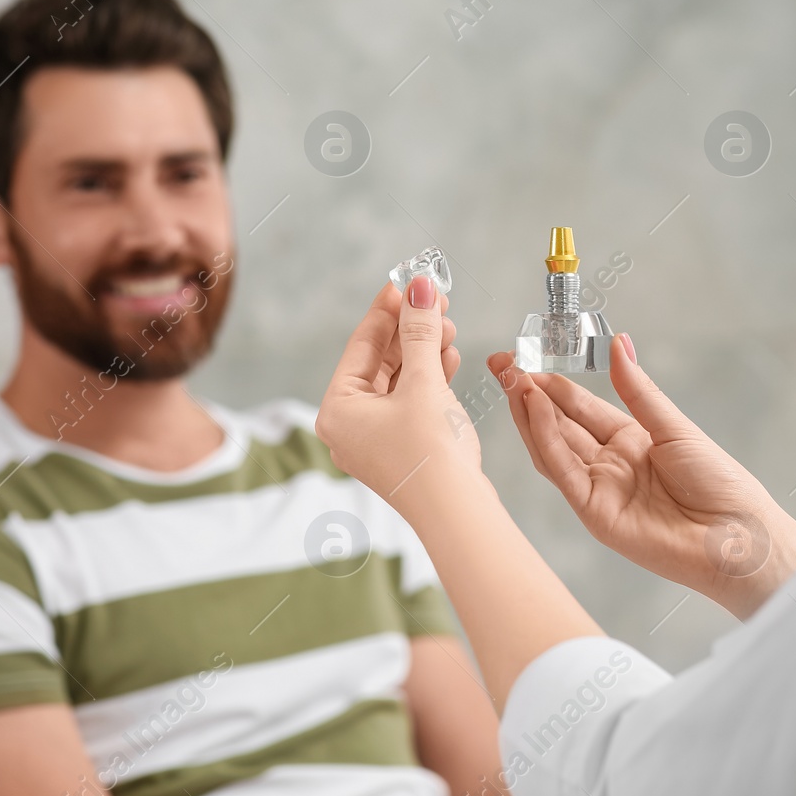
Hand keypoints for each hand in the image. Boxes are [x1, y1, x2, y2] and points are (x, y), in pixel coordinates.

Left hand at [315, 277, 478, 498]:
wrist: (459, 513)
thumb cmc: (433, 452)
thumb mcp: (425, 382)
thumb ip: (420, 331)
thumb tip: (419, 287)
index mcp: (337, 409)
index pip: (361, 344)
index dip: (388, 308)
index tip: (408, 281)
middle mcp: (347, 426)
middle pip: (378, 361)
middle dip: (410, 330)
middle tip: (437, 302)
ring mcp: (373, 440)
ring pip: (397, 381)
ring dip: (423, 352)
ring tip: (448, 329)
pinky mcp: (400, 449)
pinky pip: (409, 402)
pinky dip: (429, 379)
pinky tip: (449, 360)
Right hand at [488, 336, 795, 617]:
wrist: (738, 536)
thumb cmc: (719, 483)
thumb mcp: (674, 426)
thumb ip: (637, 389)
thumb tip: (618, 342)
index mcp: (630, 441)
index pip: (579, 406)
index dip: (550, 382)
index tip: (526, 355)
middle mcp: (608, 464)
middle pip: (558, 425)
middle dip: (528, 393)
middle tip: (502, 363)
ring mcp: (599, 490)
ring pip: (552, 447)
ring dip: (528, 413)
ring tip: (511, 378)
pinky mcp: (594, 513)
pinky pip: (562, 471)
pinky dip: (544, 439)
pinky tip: (532, 408)